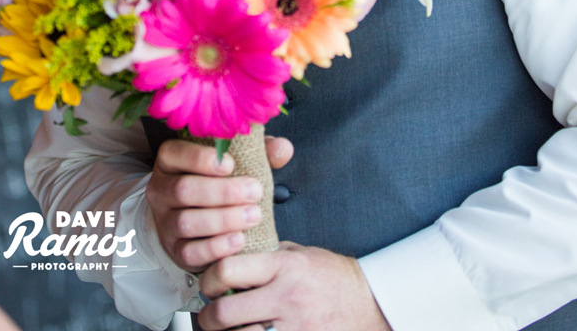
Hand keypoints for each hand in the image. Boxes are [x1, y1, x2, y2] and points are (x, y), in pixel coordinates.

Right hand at [145, 135, 292, 271]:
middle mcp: (161, 189)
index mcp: (170, 160)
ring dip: (223, 220)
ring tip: (254, 216)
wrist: (201, 217)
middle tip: (255, 192)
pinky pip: (189, 252)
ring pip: (187, 222)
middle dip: (222, 192)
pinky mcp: (174, 250)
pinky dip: (215, 248)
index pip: (175, 154)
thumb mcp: (237, 159)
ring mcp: (164, 222)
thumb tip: (283, 148)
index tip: (231, 163)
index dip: (200, 158)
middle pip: (184, 190)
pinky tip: (238, 240)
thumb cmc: (221, 180)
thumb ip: (260, 151)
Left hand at [198, 241, 390, 330]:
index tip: (208, 283)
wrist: (369, 304)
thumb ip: (268, 255)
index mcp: (284, 267)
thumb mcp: (301, 254)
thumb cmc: (334, 278)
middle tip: (208, 315)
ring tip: (227, 330)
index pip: (228, 269)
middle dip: (207, 318)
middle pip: (224, 312)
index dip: (208, 278)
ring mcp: (293, 327)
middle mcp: (286, 297)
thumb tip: (234, 255)